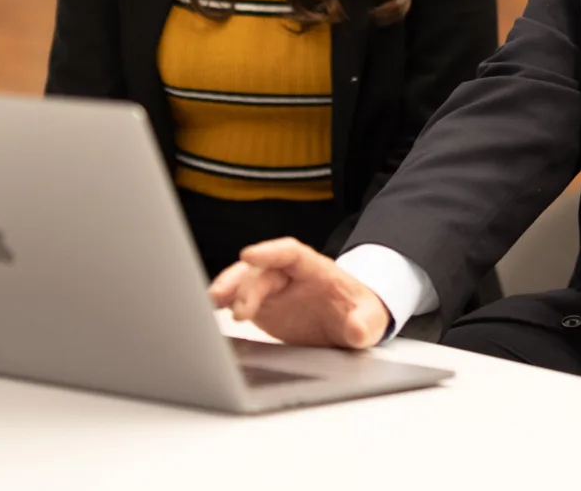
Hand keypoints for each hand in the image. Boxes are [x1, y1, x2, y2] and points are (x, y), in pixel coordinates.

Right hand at [207, 237, 392, 348]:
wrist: (352, 322)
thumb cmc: (361, 313)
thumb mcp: (371, 319)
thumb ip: (365, 323)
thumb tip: (356, 328)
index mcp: (317, 270)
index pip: (291, 253)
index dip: (269, 252)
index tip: (249, 254)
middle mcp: (290, 276)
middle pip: (263, 271)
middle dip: (245, 286)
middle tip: (236, 309)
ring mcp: (274, 290)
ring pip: (245, 281)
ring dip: (228, 290)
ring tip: (212, 302)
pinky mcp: (263, 306)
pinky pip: (239, 299)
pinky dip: (224, 302)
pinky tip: (209, 308)